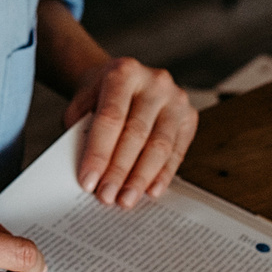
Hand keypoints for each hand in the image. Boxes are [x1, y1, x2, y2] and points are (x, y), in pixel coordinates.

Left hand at [64, 56, 195, 206]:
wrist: (124, 78)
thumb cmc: (100, 95)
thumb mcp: (82, 103)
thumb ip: (81, 130)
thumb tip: (90, 171)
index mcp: (124, 72)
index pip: (111, 118)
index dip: (99, 152)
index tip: (88, 181)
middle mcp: (155, 82)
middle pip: (136, 134)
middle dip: (120, 170)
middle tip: (106, 196)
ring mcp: (176, 98)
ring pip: (160, 145)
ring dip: (141, 177)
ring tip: (126, 199)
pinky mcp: (190, 116)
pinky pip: (177, 151)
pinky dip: (163, 174)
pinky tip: (151, 191)